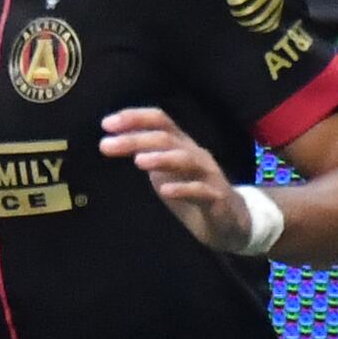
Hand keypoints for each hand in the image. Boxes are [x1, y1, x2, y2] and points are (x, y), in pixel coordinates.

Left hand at [98, 107, 249, 251]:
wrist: (231, 221)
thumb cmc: (192, 192)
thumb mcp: (164, 172)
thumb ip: (145, 155)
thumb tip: (113, 142)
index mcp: (181, 145)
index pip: (160, 120)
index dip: (134, 118)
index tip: (106, 124)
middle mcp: (195, 154)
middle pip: (166, 138)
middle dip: (135, 139)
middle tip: (106, 145)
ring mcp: (208, 175)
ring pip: (186, 159)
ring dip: (161, 158)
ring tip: (138, 161)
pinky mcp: (217, 199)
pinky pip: (201, 191)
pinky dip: (183, 189)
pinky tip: (165, 191)